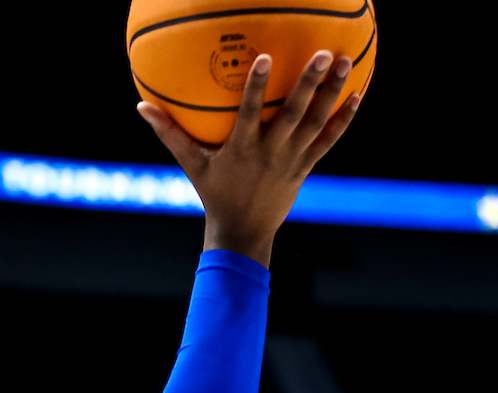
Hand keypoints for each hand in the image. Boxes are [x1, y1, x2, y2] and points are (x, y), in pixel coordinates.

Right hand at [137, 51, 359, 265]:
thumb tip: (141, 106)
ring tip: (344, 61)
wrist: (244, 233)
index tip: (265, 58)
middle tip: (324, 52)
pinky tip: (357, 95)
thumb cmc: (215, 195)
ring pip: (316, 123)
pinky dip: (342, 120)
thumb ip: (170, 134)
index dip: (258, 86)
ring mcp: (292, 161)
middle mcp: (271, 153)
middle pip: (294, 114)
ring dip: (332, 92)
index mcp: (243, 150)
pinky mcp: (305, 167)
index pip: (250, 113)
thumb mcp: (192, 166)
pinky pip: (327, 140)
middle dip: (309, 83)